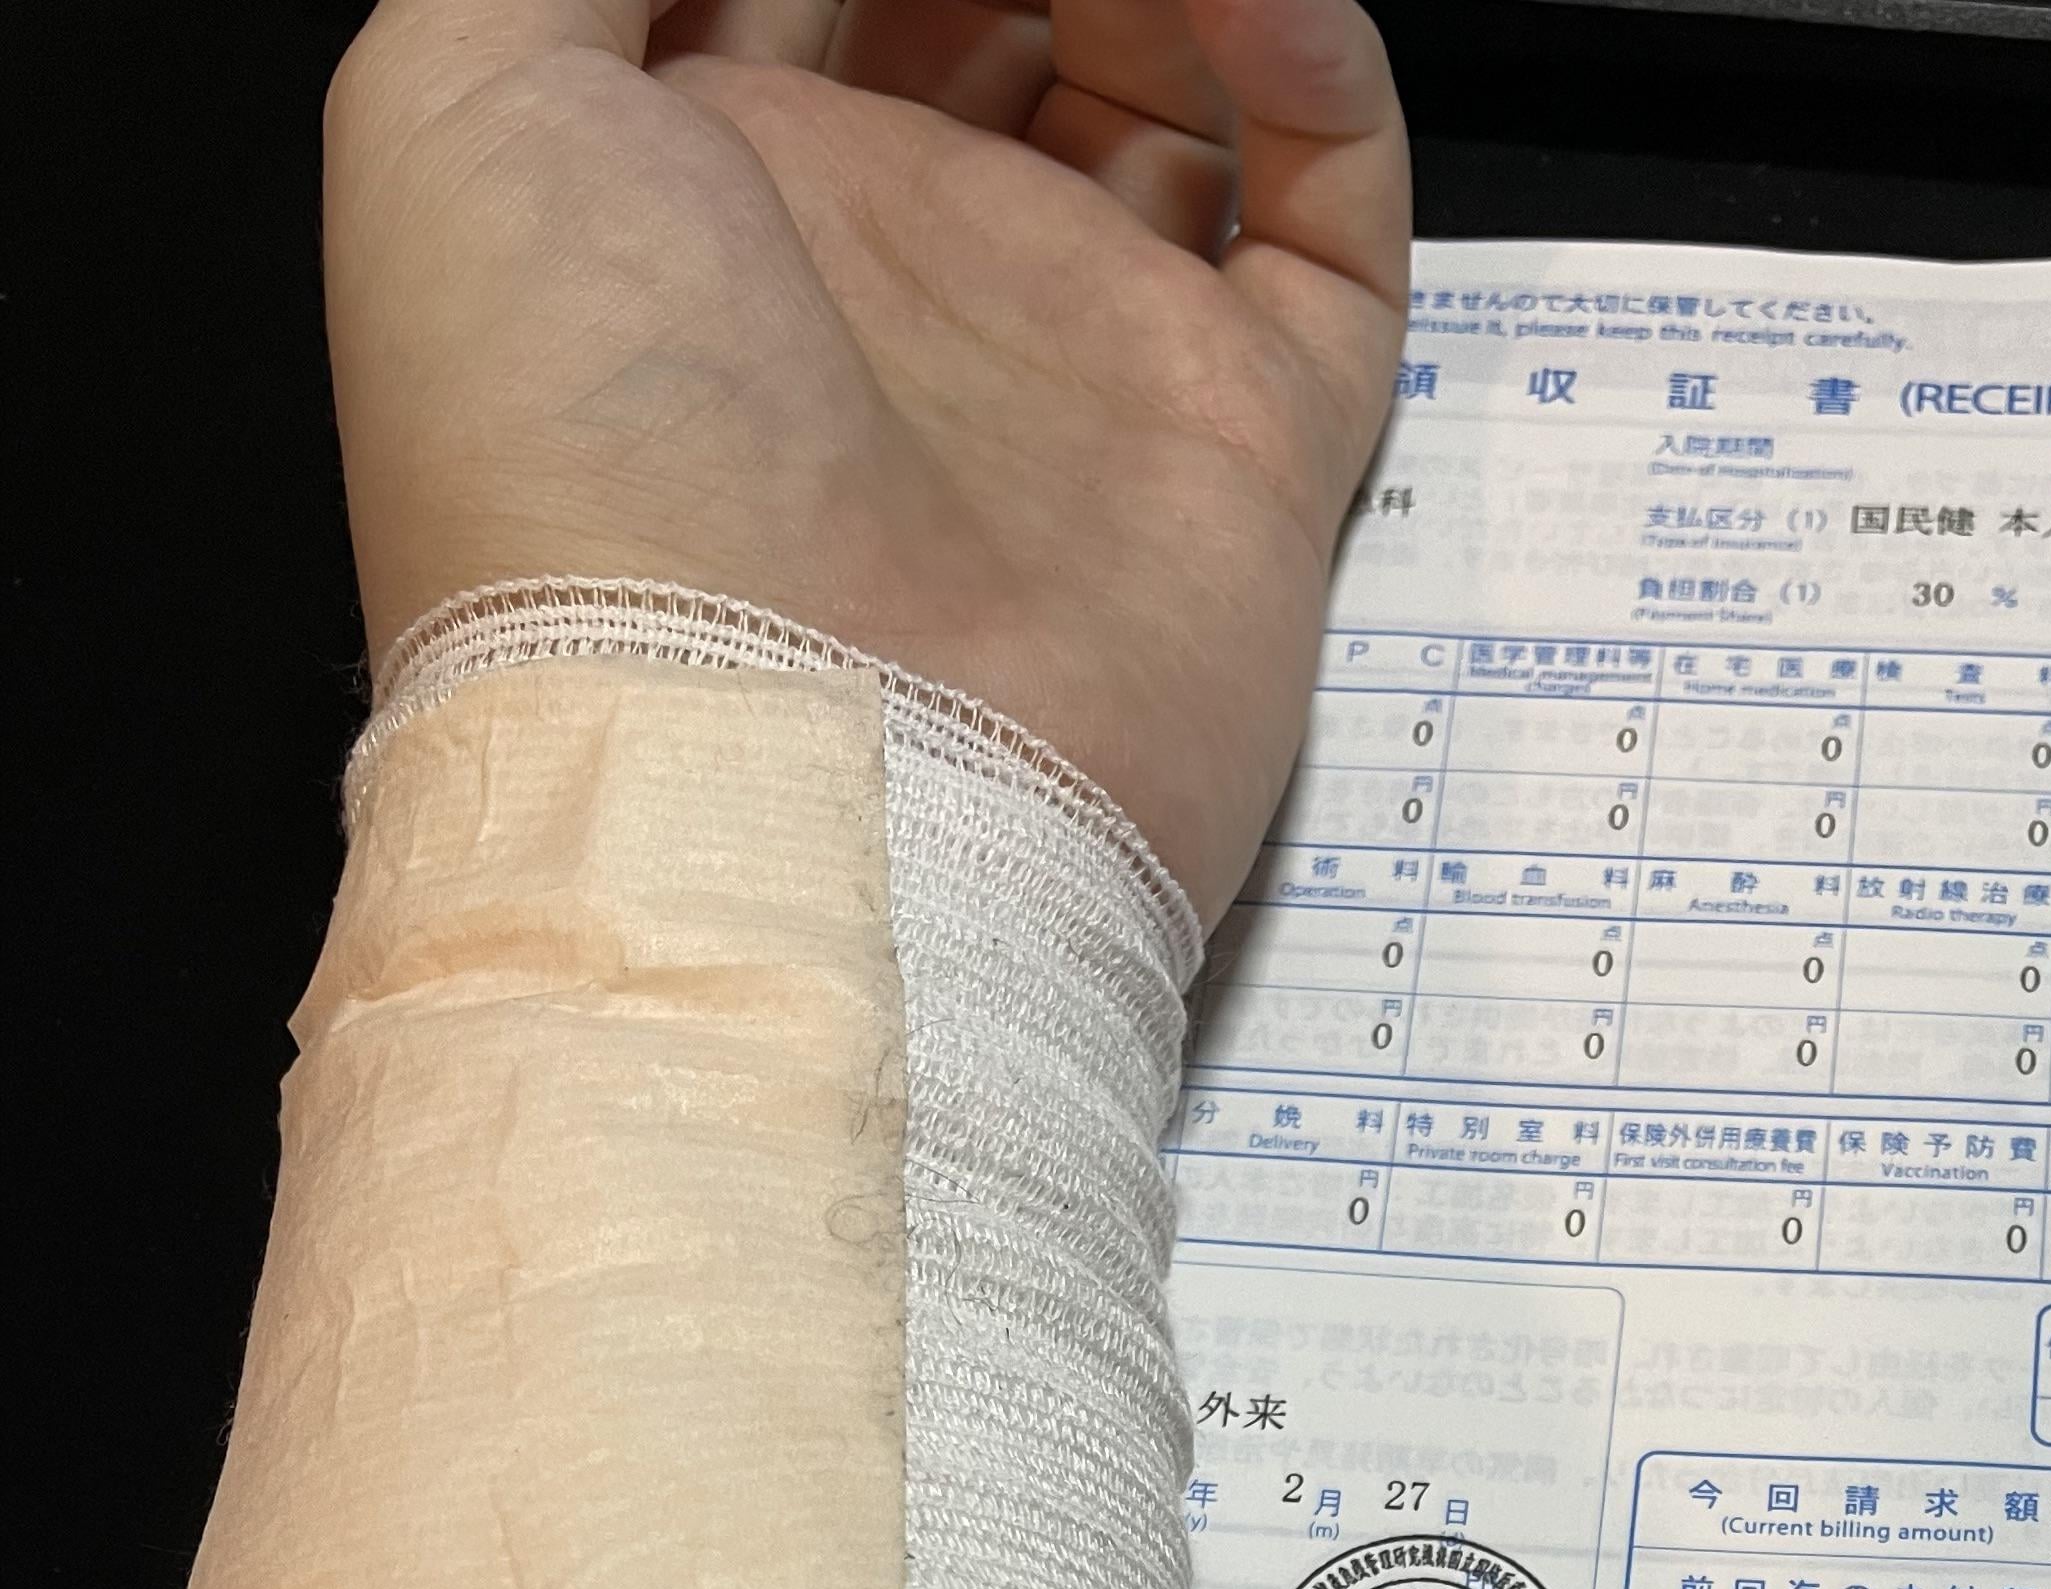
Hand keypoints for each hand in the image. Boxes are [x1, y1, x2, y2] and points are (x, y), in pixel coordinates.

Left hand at [325, 0, 1408, 920]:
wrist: (790, 788)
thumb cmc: (592, 474)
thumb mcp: (457, 104)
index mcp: (693, 180)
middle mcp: (888, 258)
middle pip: (982, 0)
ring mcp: (1072, 346)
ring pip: (1160, 77)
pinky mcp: (1241, 441)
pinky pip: (1333, 224)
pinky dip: (1325, 73)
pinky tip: (1273, 4)